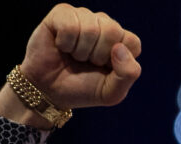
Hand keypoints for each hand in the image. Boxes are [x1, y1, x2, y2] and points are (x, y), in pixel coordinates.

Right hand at [21, 3, 141, 108]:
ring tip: (72, 55)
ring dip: (79, 51)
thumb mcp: (110, 93)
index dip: (116, 62)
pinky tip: (61, 46)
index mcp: (120, 41)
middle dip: (96, 56)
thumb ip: (128, 74)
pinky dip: (65, 43)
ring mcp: (84, 16)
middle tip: (84, 63)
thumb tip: (119, 48)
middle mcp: (104, 24)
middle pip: (112, 31)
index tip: (102, 70)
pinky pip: (70, 26)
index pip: (132, 43)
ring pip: (91, 28)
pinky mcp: (62, 13)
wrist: (48, 92)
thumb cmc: (80, 89)